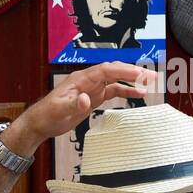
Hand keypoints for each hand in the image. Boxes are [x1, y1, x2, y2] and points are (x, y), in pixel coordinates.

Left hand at [4, 62, 157, 154]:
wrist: (41, 123)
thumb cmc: (47, 115)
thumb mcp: (59, 111)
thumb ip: (73, 104)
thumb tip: (86, 99)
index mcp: (80, 79)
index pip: (105, 70)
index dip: (122, 71)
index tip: (138, 74)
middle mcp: (88, 80)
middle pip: (114, 71)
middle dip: (132, 72)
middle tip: (151, 76)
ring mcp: (92, 88)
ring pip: (116, 80)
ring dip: (133, 81)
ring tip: (151, 83)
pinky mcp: (93, 98)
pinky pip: (113, 91)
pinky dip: (126, 91)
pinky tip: (139, 94)